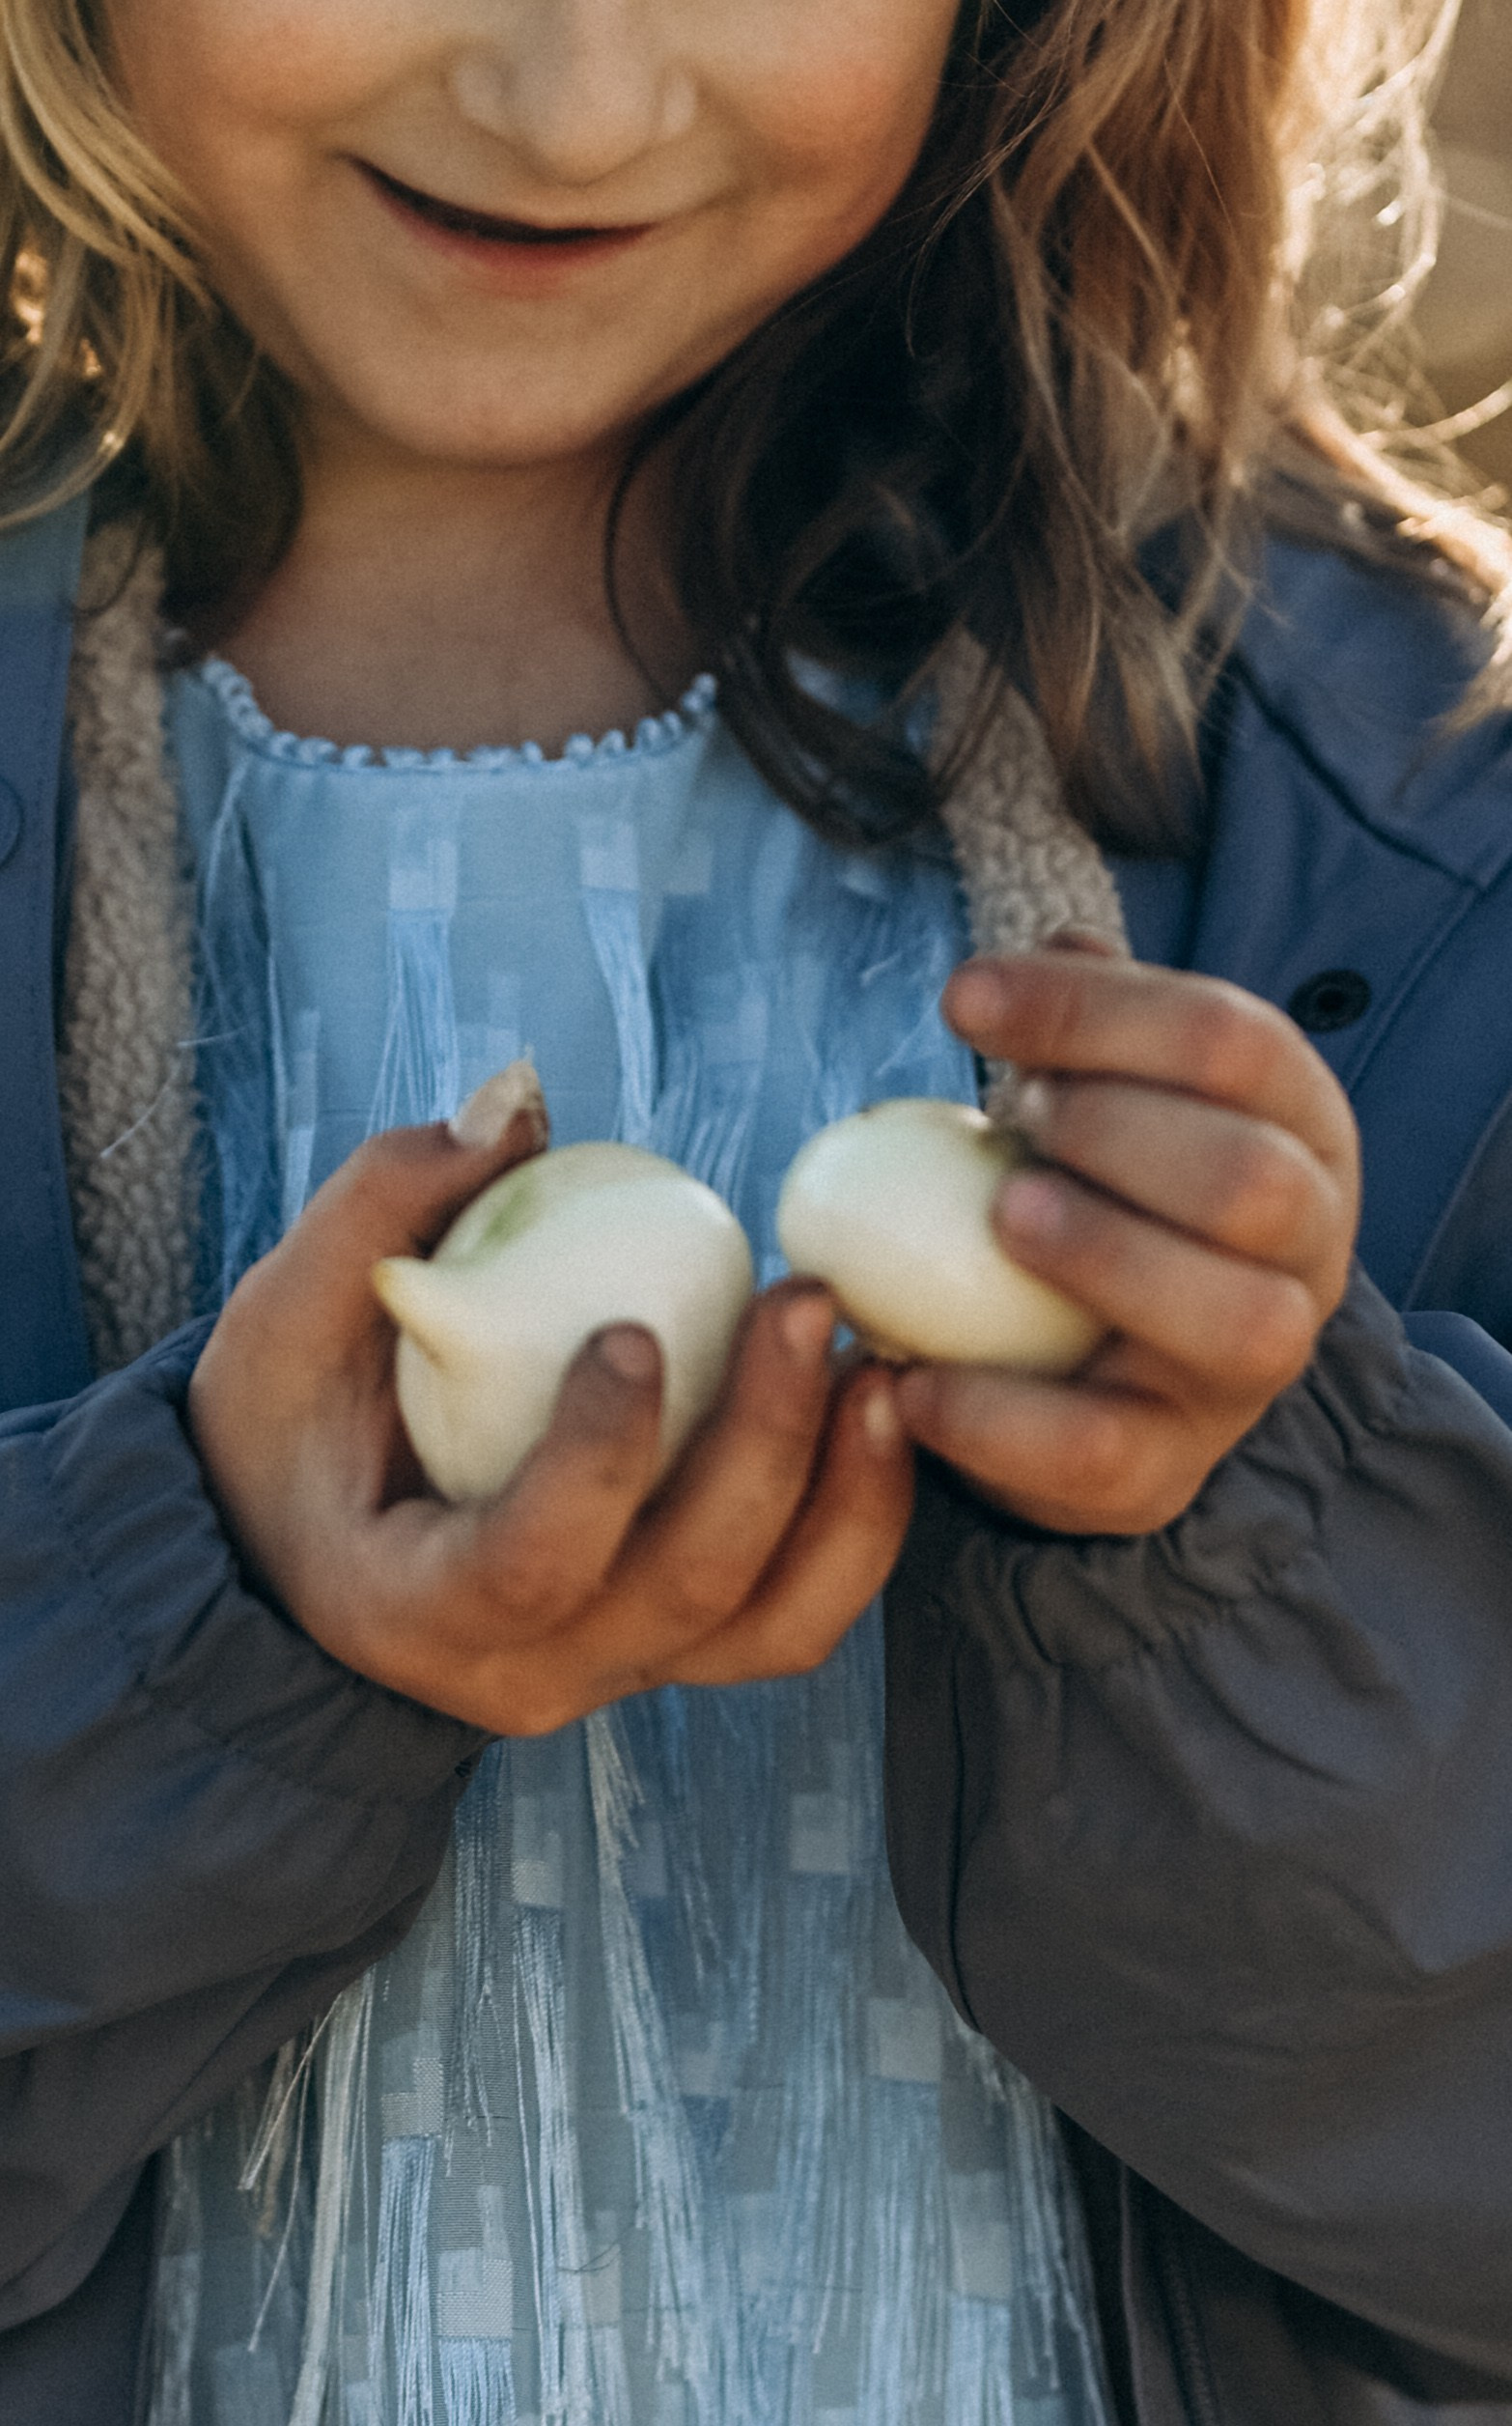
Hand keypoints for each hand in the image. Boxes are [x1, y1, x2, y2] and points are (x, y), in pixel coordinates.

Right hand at [188, 1116, 911, 1735]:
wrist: (306, 1555)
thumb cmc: (291, 1427)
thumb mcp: (287, 1317)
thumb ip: (386, 1203)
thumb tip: (519, 1100)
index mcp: (412, 1607)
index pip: (530, 1565)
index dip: (598, 1463)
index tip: (634, 1332)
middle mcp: (529, 1670)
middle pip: (684, 1589)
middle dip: (768, 1445)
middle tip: (804, 1300)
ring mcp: (619, 1670)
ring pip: (772, 1624)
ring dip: (848, 1495)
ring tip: (876, 1365)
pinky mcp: (680, 1647)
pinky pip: (797, 1611)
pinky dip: (858, 1519)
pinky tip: (874, 1407)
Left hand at [894, 944, 1361, 1533]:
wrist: (1102, 1371)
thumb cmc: (1103, 1190)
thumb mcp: (1102, 1093)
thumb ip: (1088, 1026)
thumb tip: (1052, 945)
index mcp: (1297, 1123)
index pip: (1228, 1041)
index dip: (1093, 1009)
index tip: (962, 999)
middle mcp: (1305, 1247)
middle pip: (1250, 1179)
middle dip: (1121, 1134)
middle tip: (1019, 1122)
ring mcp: (1250, 1370)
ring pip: (1230, 1318)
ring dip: (1106, 1255)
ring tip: (1001, 1218)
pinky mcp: (1170, 1468)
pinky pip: (1104, 1450)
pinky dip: (999, 1416)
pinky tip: (910, 1376)